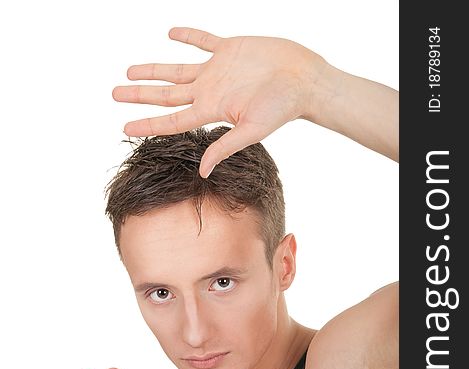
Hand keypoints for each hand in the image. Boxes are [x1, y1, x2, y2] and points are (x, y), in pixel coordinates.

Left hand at [112, 27, 325, 177]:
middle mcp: (209, 91)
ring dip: (153, 69)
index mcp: (211, 109)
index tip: (123, 127)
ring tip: (130, 70)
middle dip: (140, 94)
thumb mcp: (252, 130)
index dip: (146, 123)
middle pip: (166, 94)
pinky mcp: (230, 48)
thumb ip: (225, 147)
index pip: (171, 119)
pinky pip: (203, 40)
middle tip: (114, 93)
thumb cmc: (282, 108)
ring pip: (176, 69)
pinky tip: (171, 34)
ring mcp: (218, 70)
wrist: (304, 80)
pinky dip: (188, 36)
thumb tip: (202, 172)